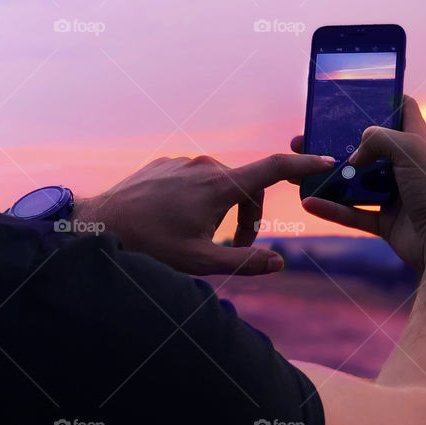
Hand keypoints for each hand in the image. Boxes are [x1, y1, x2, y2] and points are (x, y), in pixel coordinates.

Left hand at [73, 153, 335, 275]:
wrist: (100, 224)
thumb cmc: (151, 246)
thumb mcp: (201, 262)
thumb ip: (244, 262)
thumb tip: (279, 263)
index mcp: (219, 185)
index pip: (273, 168)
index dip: (303, 164)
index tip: (324, 161)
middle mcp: (204, 166)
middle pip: (247, 186)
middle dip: (248, 216)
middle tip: (232, 248)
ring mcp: (183, 161)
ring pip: (220, 184)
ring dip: (222, 210)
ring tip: (200, 237)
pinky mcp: (166, 163)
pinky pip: (196, 179)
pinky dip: (200, 199)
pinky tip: (177, 222)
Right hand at [290, 96, 425, 271]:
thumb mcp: (408, 148)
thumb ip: (377, 139)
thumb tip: (353, 157)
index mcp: (417, 142)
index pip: (403, 110)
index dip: (384, 98)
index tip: (356, 94)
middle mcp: (405, 166)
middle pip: (367, 148)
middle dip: (337, 142)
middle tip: (309, 137)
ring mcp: (394, 195)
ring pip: (354, 183)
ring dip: (327, 177)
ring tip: (299, 169)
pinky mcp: (385, 221)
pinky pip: (352, 214)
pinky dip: (331, 209)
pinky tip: (308, 202)